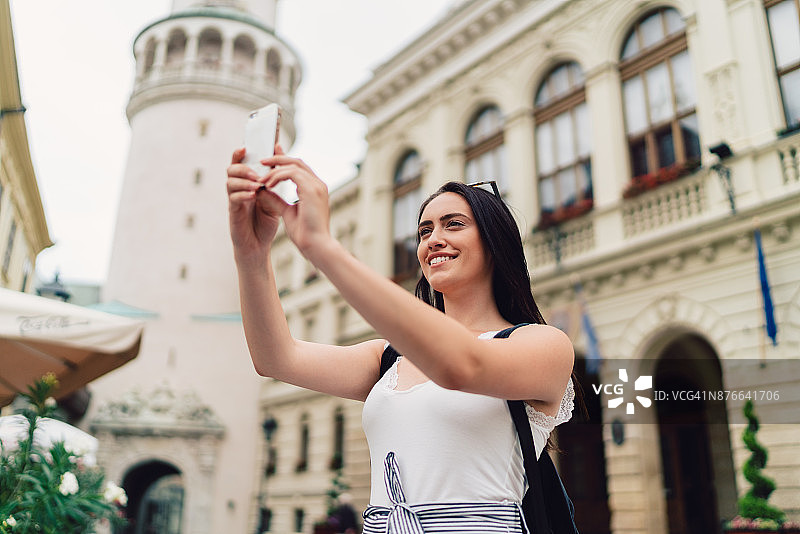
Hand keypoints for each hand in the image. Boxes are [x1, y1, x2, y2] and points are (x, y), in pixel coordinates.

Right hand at [226, 147, 289, 262]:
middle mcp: (238, 191)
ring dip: (244, 180)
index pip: (240, 164)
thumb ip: (274, 181)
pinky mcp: (233, 214)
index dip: (239, 154)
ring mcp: (234, 202)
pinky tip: (253, 195)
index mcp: (246, 185)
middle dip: (243, 168)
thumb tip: (281, 162)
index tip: (246, 147)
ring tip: (257, 185)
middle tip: (257, 173)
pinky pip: (233, 199)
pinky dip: (243, 194)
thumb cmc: (265, 223)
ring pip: (230, 182)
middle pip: (231, 170)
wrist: (259, 246)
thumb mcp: (273, 199)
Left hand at [260, 147, 331, 256]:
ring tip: (261, 178)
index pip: (299, 167)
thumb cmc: (305, 233)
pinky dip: (278, 176)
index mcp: (315, 189)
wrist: (314, 245)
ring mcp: (317, 186)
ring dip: (275, 170)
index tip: (270, 158)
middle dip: (278, 158)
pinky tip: (268, 184)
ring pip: (293, 165)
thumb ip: (276, 199)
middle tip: (262, 161)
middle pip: (297, 161)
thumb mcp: (286, 212)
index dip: (284, 160)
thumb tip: (262, 190)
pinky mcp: (312, 190)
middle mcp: (318, 184)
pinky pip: (292, 173)